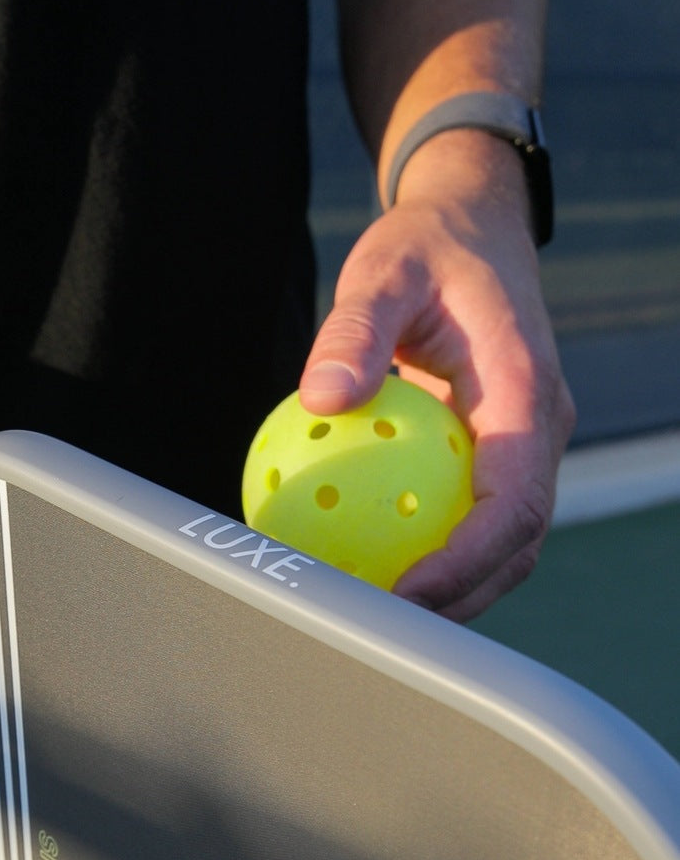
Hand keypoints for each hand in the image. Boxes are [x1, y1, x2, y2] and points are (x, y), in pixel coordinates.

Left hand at [298, 141, 574, 620]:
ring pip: (500, 545)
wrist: (471, 231)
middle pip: (515, 546)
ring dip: (449, 591)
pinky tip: (364, 568)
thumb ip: (353, 333)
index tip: (405, 594)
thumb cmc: (428, 249)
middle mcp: (538, 433)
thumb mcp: (383, 272)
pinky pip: (468, 519)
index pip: (513, 505)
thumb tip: (321, 397)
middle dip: (459, 600)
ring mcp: (522, 450)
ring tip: (370, 616)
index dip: (466, 563)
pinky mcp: (494, 456)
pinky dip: (429, 554)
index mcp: (527, 396)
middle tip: (377, 627)